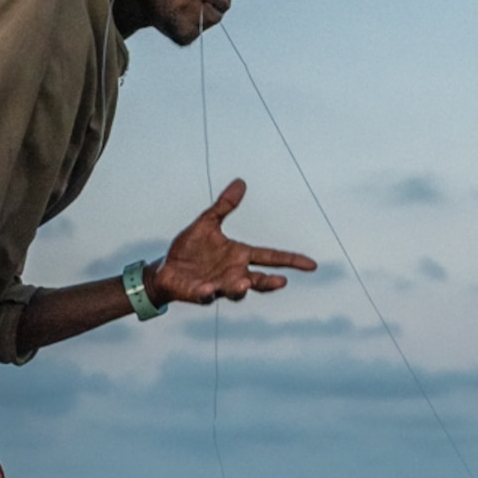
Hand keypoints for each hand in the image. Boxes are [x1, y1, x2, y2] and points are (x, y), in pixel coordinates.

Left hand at [150, 180, 316, 305]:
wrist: (166, 269)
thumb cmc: (189, 249)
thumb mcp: (207, 223)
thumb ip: (224, 206)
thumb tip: (241, 182)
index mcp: (239, 256)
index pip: (271, 257)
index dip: (291, 260)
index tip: (311, 265)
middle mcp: (234, 273)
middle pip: (259, 279)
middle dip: (269, 282)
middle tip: (282, 281)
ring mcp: (218, 285)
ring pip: (235, 291)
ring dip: (240, 289)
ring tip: (245, 284)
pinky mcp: (200, 293)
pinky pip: (206, 295)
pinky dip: (207, 293)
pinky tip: (208, 289)